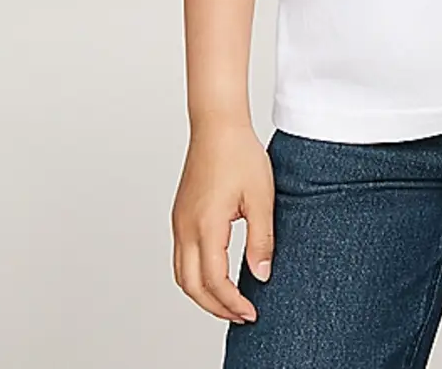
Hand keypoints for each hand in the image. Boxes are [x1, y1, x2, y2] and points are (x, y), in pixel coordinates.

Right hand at [171, 122, 274, 323]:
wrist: (217, 126)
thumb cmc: (239, 154)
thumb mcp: (261, 198)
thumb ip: (261, 240)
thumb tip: (261, 275)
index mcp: (206, 225)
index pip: (214, 281)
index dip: (232, 303)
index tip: (251, 312)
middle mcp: (186, 227)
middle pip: (192, 287)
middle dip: (215, 307)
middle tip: (241, 315)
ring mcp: (179, 222)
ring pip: (182, 275)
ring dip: (203, 294)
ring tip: (229, 302)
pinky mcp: (180, 216)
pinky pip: (181, 257)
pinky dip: (196, 276)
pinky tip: (216, 275)